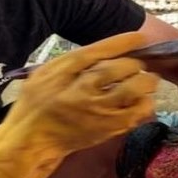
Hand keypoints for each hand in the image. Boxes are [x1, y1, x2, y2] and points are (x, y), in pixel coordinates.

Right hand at [0, 32, 159, 177]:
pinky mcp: (108, 129)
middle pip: (122, 68)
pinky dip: (144, 104)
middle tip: (137, 65)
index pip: (99, 51)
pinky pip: (138, 113)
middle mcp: (83, 90)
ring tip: (144, 82)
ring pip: (136, 89)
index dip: (123, 42)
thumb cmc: (34, 104)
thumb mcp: (44, 73)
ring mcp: (98, 111)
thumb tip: (103, 51)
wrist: (31, 141)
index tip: (140, 37)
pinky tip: (139, 101)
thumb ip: (70, 62)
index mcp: (65, 72)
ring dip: (145, 82)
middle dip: (135, 64)